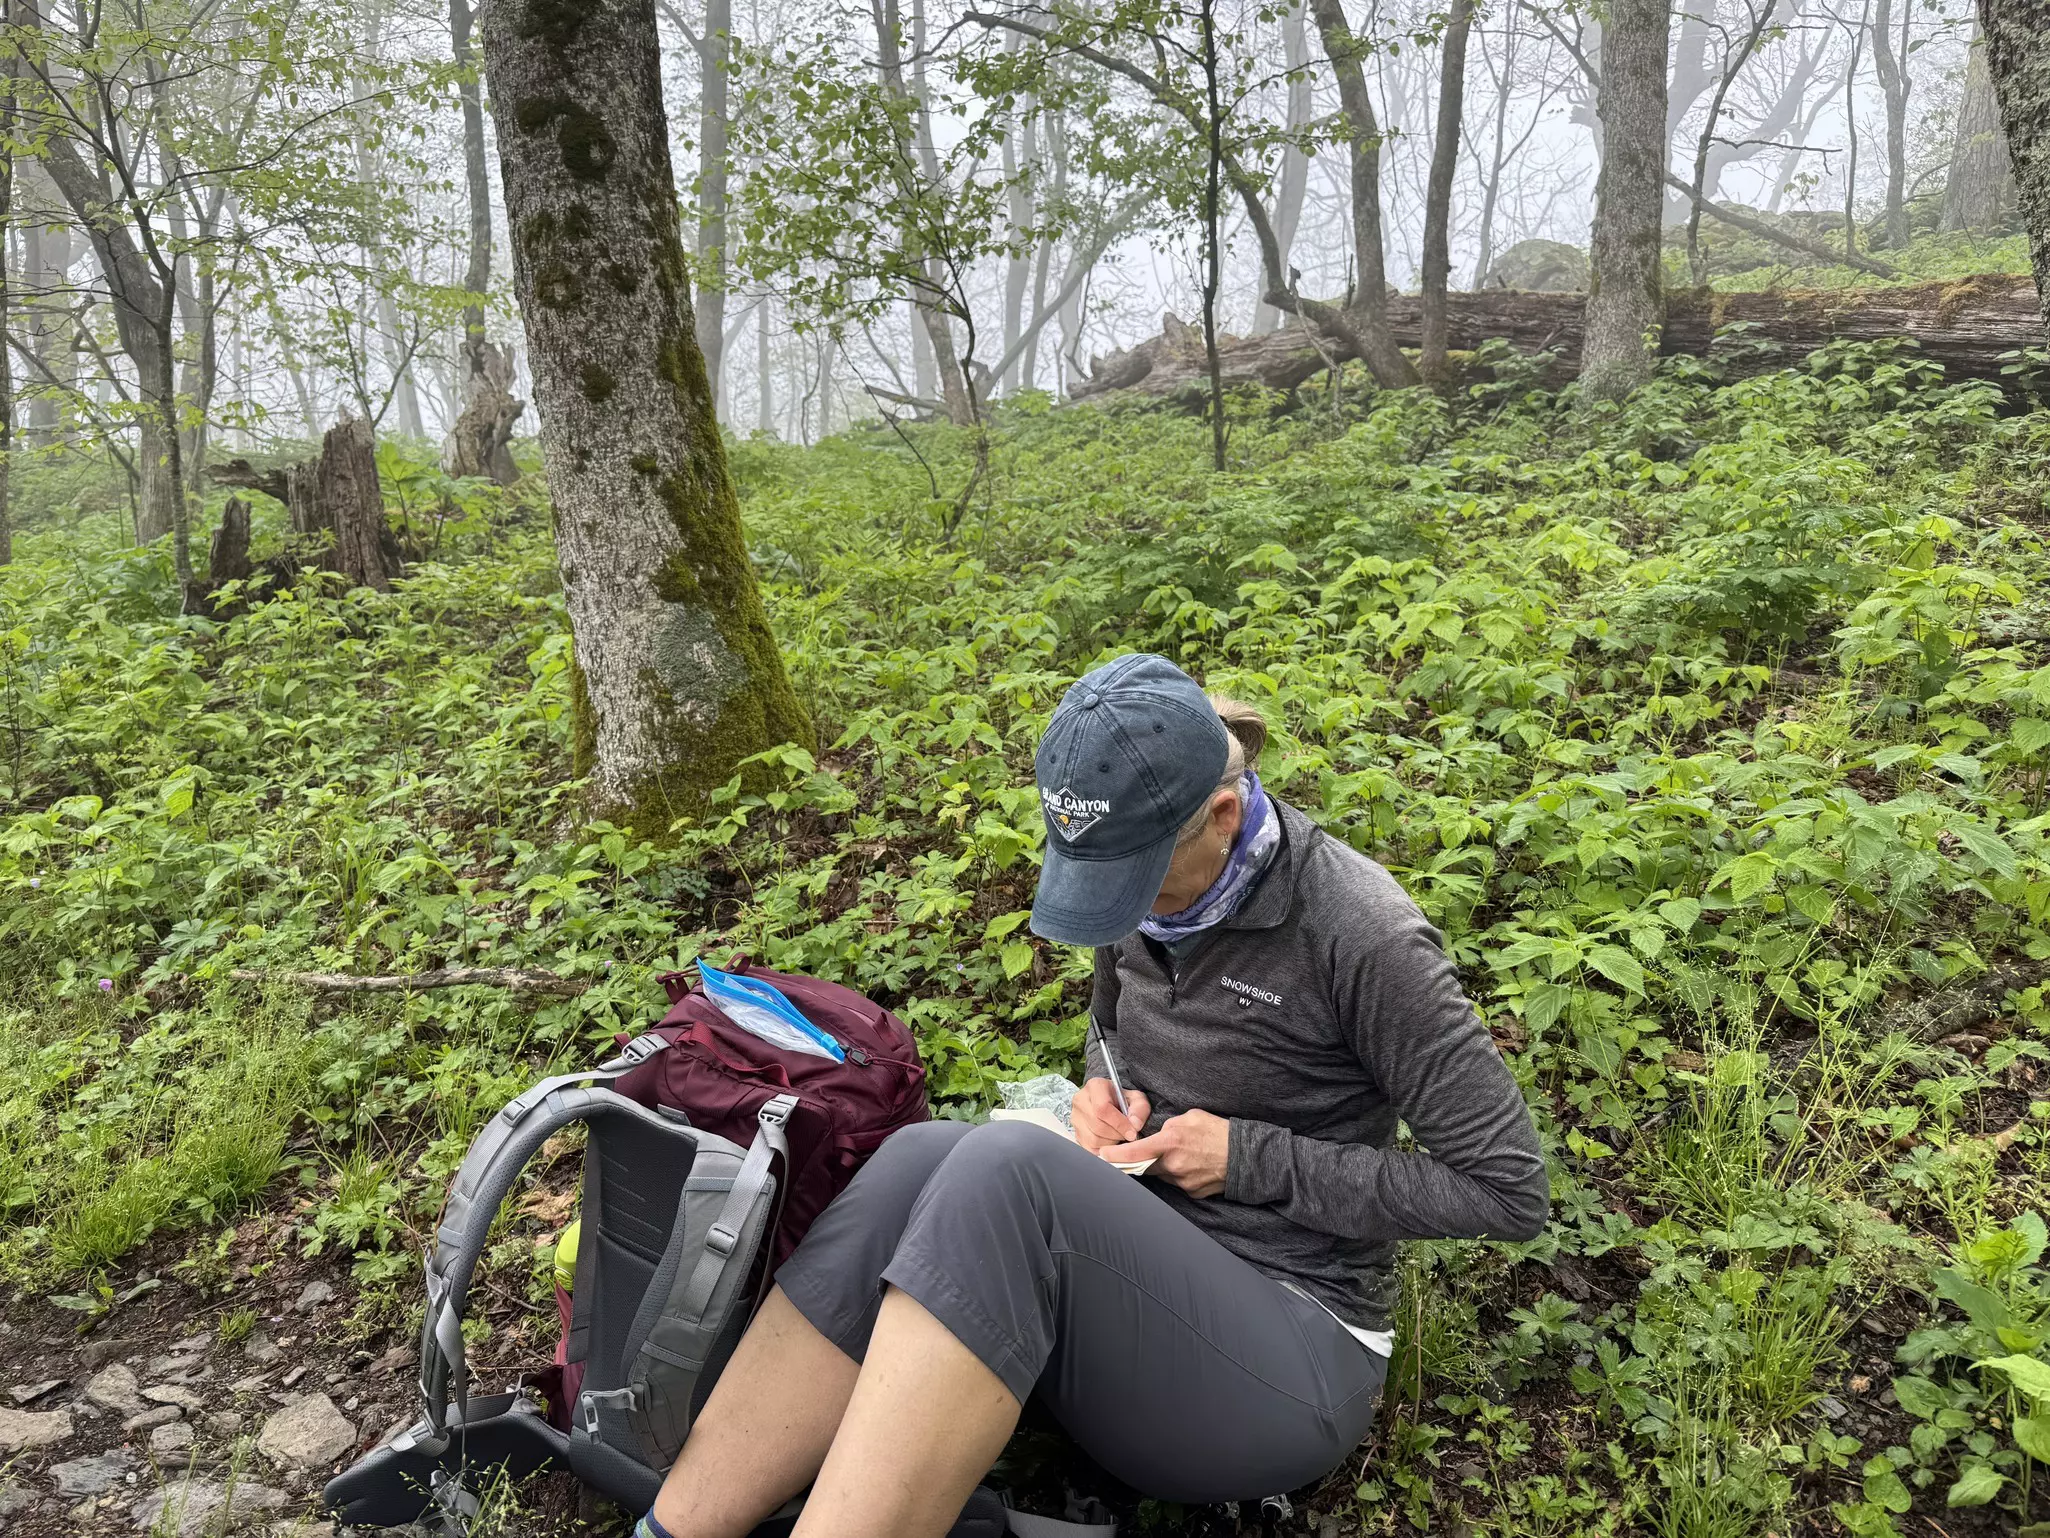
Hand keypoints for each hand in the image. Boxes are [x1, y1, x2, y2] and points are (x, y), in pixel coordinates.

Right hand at [1071, 1077, 1149, 1152]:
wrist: (1111, 1101)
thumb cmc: (1124, 1100)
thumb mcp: (1137, 1099)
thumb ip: (1140, 1110)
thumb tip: (1135, 1125)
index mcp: (1095, 1086)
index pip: (1102, 1108)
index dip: (1119, 1124)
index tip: (1132, 1132)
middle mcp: (1081, 1100)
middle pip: (1098, 1126)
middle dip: (1117, 1135)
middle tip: (1128, 1135)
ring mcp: (1075, 1117)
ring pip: (1093, 1139)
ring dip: (1111, 1143)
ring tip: (1118, 1135)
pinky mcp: (1075, 1133)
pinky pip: (1089, 1148)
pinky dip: (1103, 1149)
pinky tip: (1110, 1141)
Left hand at [1107, 1108, 1229, 1197]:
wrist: (1245, 1156)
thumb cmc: (1218, 1132)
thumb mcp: (1191, 1117)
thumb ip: (1169, 1124)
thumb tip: (1158, 1133)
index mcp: (1171, 1142)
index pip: (1135, 1151)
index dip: (1115, 1156)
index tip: (1102, 1156)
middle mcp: (1173, 1165)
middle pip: (1145, 1166)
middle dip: (1142, 1160)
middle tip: (1146, 1153)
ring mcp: (1182, 1182)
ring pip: (1162, 1175)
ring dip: (1164, 1166)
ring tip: (1184, 1155)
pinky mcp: (1191, 1192)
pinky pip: (1177, 1183)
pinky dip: (1180, 1174)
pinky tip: (1194, 1165)